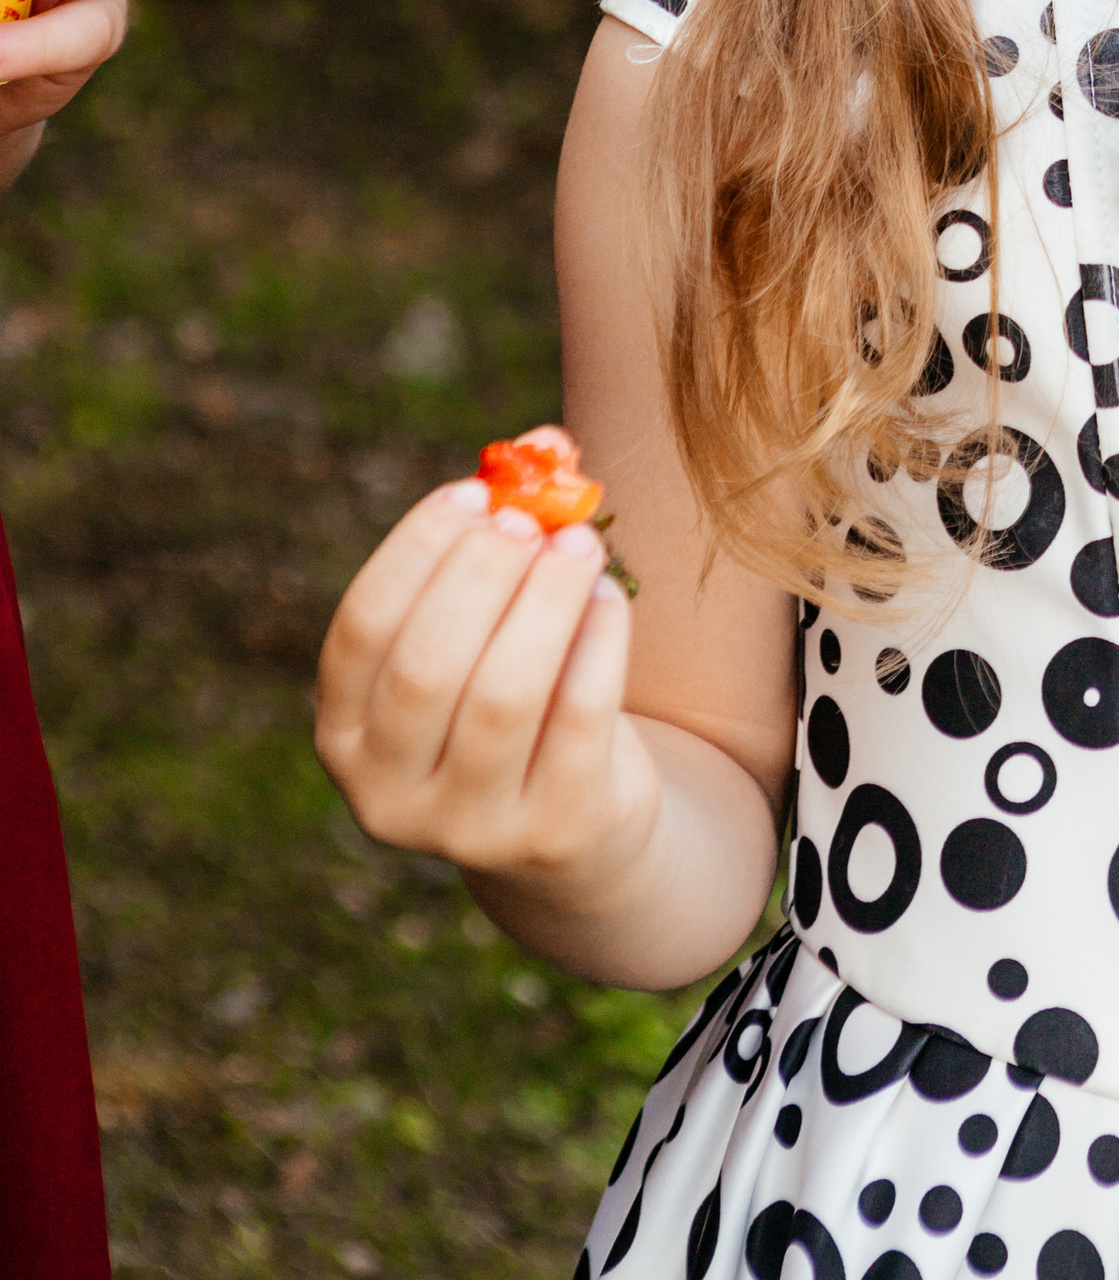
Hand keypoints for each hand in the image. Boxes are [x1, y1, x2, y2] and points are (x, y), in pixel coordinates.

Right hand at [315, 476, 655, 892]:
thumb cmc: (513, 694)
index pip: (361, 632)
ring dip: (547, 602)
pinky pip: (578, 722)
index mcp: (344, 735)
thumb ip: (502, 541)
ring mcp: (469, 827)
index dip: (415, 552)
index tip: (472, 493)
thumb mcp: (484, 633)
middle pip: (427, 668)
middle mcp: (387, 794)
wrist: (571, 824)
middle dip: (481, 576)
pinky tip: (612, 596)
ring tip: (582, 542)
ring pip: (505, 696)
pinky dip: (598, 646)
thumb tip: (548, 446)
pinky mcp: (554, 833)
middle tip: (531, 516)